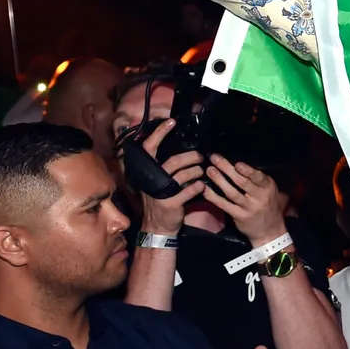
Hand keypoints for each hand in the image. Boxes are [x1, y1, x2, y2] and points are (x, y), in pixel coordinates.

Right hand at [137, 120, 206, 235]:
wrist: (158, 226)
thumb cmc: (162, 200)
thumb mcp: (157, 182)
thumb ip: (163, 167)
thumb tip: (179, 148)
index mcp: (147, 172)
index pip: (149, 148)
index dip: (159, 134)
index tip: (171, 122)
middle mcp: (151, 180)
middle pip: (173, 161)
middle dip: (191, 157)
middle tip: (201, 157)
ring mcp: (159, 193)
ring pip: (183, 175)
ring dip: (197, 172)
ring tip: (202, 172)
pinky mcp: (170, 203)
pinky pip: (190, 190)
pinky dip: (199, 186)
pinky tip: (202, 186)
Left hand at [202, 155, 287, 246]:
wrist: (270, 231)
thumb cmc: (269, 207)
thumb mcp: (271, 191)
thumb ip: (259, 180)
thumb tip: (239, 165)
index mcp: (268, 188)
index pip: (258, 177)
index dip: (247, 170)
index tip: (236, 163)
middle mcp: (260, 197)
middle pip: (241, 182)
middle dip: (226, 168)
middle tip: (215, 158)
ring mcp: (249, 208)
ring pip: (231, 192)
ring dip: (218, 180)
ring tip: (209, 170)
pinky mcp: (239, 216)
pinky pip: (224, 205)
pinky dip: (214, 197)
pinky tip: (206, 189)